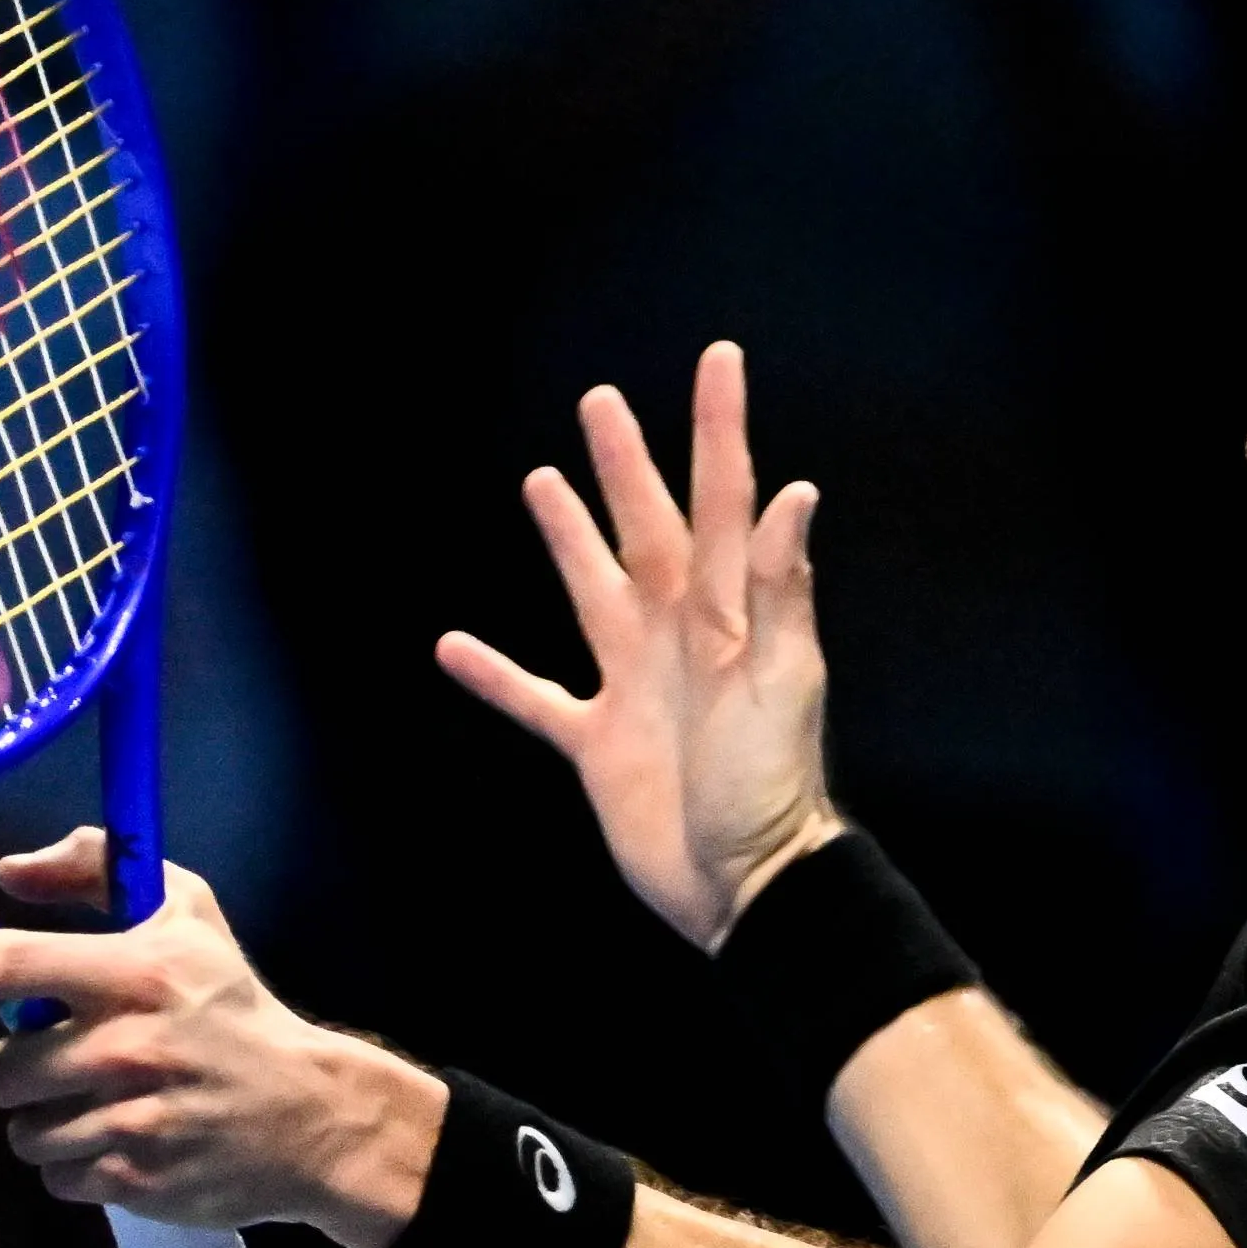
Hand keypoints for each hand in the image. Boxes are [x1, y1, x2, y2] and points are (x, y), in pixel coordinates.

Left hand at [0, 829, 445, 1247]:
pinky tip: (120, 1142)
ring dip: (48, 1122)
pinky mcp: (135, 1180)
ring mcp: (129, 1120)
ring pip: (22, 1132)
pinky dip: (79, 1166)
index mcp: (137, 972)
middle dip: (15, 1070)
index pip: (2, 965)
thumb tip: (8, 871)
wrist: (310, 1114)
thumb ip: (96, 867)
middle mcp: (127, 1046)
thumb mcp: (185, 914)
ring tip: (96, 1105)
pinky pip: (57, 1177)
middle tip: (58, 1062)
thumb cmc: (234, 1008)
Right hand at [437, 341, 840, 949]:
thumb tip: (793, 494)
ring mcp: (634, 686)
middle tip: (601, 402)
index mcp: (726, 612)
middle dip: (627, 466)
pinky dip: (496, 676)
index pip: (721, 500)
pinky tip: (453, 646)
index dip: (719, 430)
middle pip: (647, 529)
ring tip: (541, 482)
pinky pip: (536, 698)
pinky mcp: (597, 744)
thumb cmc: (771, 787)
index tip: (717, 361)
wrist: (743, 886)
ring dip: (567, 540)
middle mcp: (678, 635)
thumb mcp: (782, 682)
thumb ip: (777, 590)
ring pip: (591, 592)